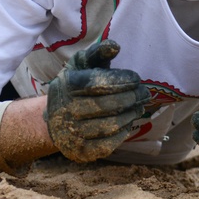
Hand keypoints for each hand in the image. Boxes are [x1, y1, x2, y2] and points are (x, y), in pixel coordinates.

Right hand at [45, 40, 149, 161]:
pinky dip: (123, 132)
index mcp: (66, 85)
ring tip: (139, 106)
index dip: (122, 80)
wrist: (54, 120)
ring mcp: (72, 133)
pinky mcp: (80, 151)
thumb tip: (116, 47)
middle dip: (132, 97)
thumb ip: (98, 52)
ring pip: (110, 125)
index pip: (98, 83)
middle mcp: (66, 110)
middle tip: (145, 93)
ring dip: (131, 114)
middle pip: (107, 105)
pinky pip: (109, 143)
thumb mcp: (81, 65)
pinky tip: (128, 121)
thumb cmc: (74, 86)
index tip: (136, 78)